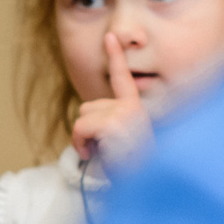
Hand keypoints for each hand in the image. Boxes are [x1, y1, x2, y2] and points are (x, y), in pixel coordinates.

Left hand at [71, 33, 153, 165]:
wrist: (144, 186)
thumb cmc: (131, 170)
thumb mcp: (123, 141)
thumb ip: (111, 124)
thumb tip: (87, 118)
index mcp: (136, 109)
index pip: (123, 80)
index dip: (116, 56)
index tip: (110, 37)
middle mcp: (132, 108)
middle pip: (88, 106)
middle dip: (88, 128)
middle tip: (102, 148)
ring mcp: (124, 114)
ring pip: (82, 117)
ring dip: (84, 138)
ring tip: (101, 153)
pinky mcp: (112, 123)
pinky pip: (80, 128)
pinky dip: (80, 143)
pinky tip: (93, 154)